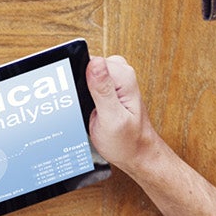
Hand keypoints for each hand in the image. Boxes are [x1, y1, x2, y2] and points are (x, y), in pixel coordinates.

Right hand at [84, 54, 160, 172]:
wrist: (137, 155)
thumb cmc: (128, 142)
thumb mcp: (112, 118)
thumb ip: (102, 90)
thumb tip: (94, 63)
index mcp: (124, 78)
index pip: (91, 61)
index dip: (78, 76)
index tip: (80, 95)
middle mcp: (121, 76)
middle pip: (87, 65)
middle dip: (79, 84)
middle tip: (86, 106)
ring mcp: (115, 82)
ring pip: (86, 73)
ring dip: (81, 91)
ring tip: (89, 109)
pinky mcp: (109, 89)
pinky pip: (89, 82)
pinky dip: (83, 94)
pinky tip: (88, 108)